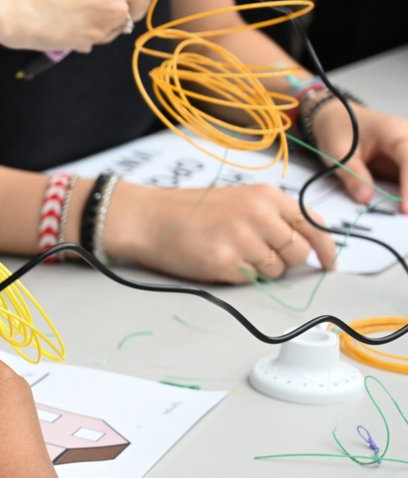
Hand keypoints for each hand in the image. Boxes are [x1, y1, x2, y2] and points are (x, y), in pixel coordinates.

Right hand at [106, 181, 338, 282]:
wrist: (147, 218)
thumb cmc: (189, 210)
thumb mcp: (239, 199)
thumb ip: (273, 215)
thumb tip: (304, 243)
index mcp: (266, 196)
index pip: (314, 224)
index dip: (326, 248)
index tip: (329, 263)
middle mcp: (260, 214)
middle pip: (299, 252)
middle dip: (286, 261)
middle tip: (261, 258)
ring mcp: (243, 239)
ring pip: (277, 271)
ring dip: (262, 271)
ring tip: (233, 255)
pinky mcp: (226, 263)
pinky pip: (252, 281)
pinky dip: (240, 277)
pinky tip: (219, 261)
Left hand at [310, 99, 407, 211]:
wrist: (338, 118)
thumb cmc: (339, 131)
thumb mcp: (337, 152)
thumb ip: (352, 175)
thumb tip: (366, 199)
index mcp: (394, 132)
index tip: (405, 209)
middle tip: (407, 214)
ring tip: (405, 211)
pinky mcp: (406, 162)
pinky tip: (404, 207)